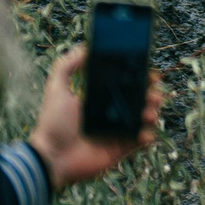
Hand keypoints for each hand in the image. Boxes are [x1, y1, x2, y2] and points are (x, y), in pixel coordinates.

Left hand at [32, 45, 161, 190]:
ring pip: (147, 118)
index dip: (140, 78)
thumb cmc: (53, 123)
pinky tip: (143, 133)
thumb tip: (84, 47)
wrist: (52, 157)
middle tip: (153, 93)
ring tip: (148, 113)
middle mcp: (113, 114)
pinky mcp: (123, 149)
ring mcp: (119, 132)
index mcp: (100, 99)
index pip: (126, 85)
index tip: (148, 73)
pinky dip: (148, 136)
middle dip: (152, 94)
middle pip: (141, 100)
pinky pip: (144, 141)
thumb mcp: (56, 89)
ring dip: (153, 112)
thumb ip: (66, 66)